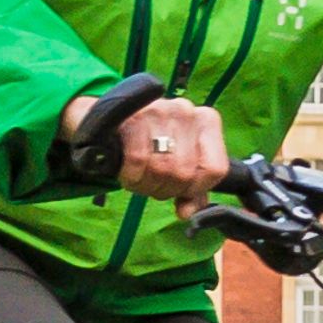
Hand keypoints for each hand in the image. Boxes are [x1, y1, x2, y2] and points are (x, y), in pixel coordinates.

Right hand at [75, 86, 230, 198]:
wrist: (107, 123)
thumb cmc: (148, 144)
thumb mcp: (176, 163)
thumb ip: (190, 189)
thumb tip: (188, 212)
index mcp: (206, 121)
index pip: (215, 169)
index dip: (195, 189)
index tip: (180, 190)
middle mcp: (186, 110)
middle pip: (186, 173)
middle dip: (165, 189)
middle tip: (151, 184)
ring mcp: (160, 110)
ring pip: (163, 169)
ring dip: (146, 184)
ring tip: (137, 177)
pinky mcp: (133, 117)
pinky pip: (138, 160)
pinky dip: (131, 176)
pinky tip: (126, 172)